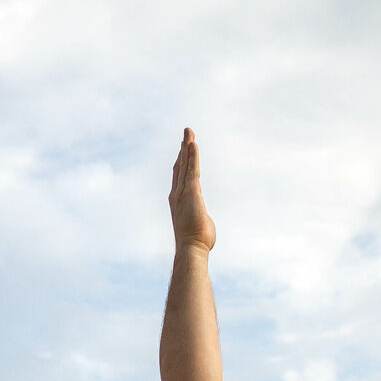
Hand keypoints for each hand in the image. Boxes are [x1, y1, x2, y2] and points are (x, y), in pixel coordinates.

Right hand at [169, 127, 215, 251]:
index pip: (180, 178)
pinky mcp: (192, 191)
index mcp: (179, 202)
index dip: (182, 163)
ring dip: (187, 147)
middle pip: (180, 167)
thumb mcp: (199, 225)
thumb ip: (200, 217)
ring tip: (189, 132)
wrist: (191, 248)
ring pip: (185, 165)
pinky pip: (192, 168)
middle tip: (186, 135)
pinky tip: (193, 144)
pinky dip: (192, 155)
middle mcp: (177, 194)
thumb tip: (203, 222)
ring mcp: (183, 192)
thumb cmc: (197, 242)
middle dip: (183, 150)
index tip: (184, 150)